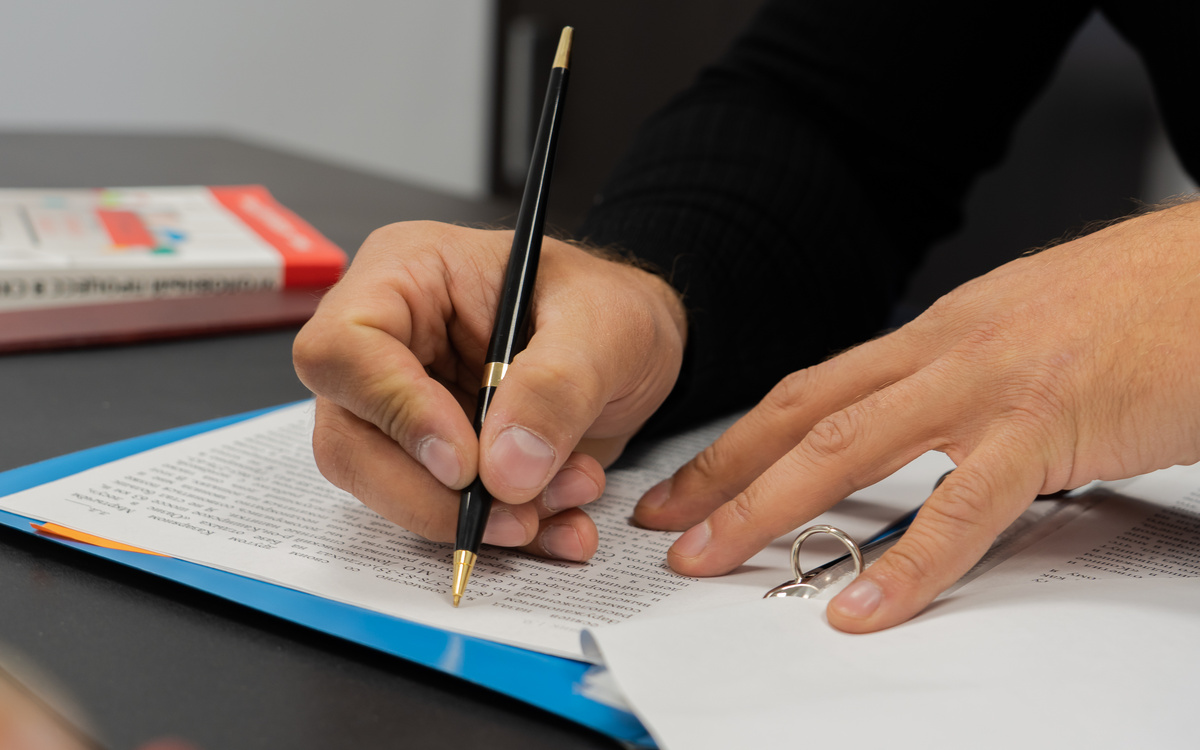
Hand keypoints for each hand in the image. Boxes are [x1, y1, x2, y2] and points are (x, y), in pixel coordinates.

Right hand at [293, 221, 685, 560]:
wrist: (636, 351)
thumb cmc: (608, 307)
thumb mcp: (605, 325)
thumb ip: (557, 386)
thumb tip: (504, 469)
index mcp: (406, 275)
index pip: (345, 348)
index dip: (394, 412)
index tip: (465, 463)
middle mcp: (387, 344)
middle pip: (350, 438)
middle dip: (434, 495)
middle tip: (517, 515)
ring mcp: (401, 407)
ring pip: (388, 489)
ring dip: (477, 518)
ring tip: (566, 501)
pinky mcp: (431, 461)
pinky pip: (438, 514)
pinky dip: (502, 534)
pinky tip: (562, 525)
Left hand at [633, 199, 1199, 631]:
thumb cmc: (1140, 306)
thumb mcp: (1024, 342)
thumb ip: (964, 390)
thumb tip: (922, 445)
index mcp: (937, 336)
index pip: (810, 389)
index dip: (738, 440)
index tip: (689, 483)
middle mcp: (944, 351)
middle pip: (803, 415)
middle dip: (724, 475)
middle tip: (668, 528)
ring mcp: (988, 385)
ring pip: (848, 446)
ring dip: (769, 506)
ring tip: (715, 560)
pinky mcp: (1045, 424)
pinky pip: (961, 507)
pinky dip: (907, 563)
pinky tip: (863, 606)